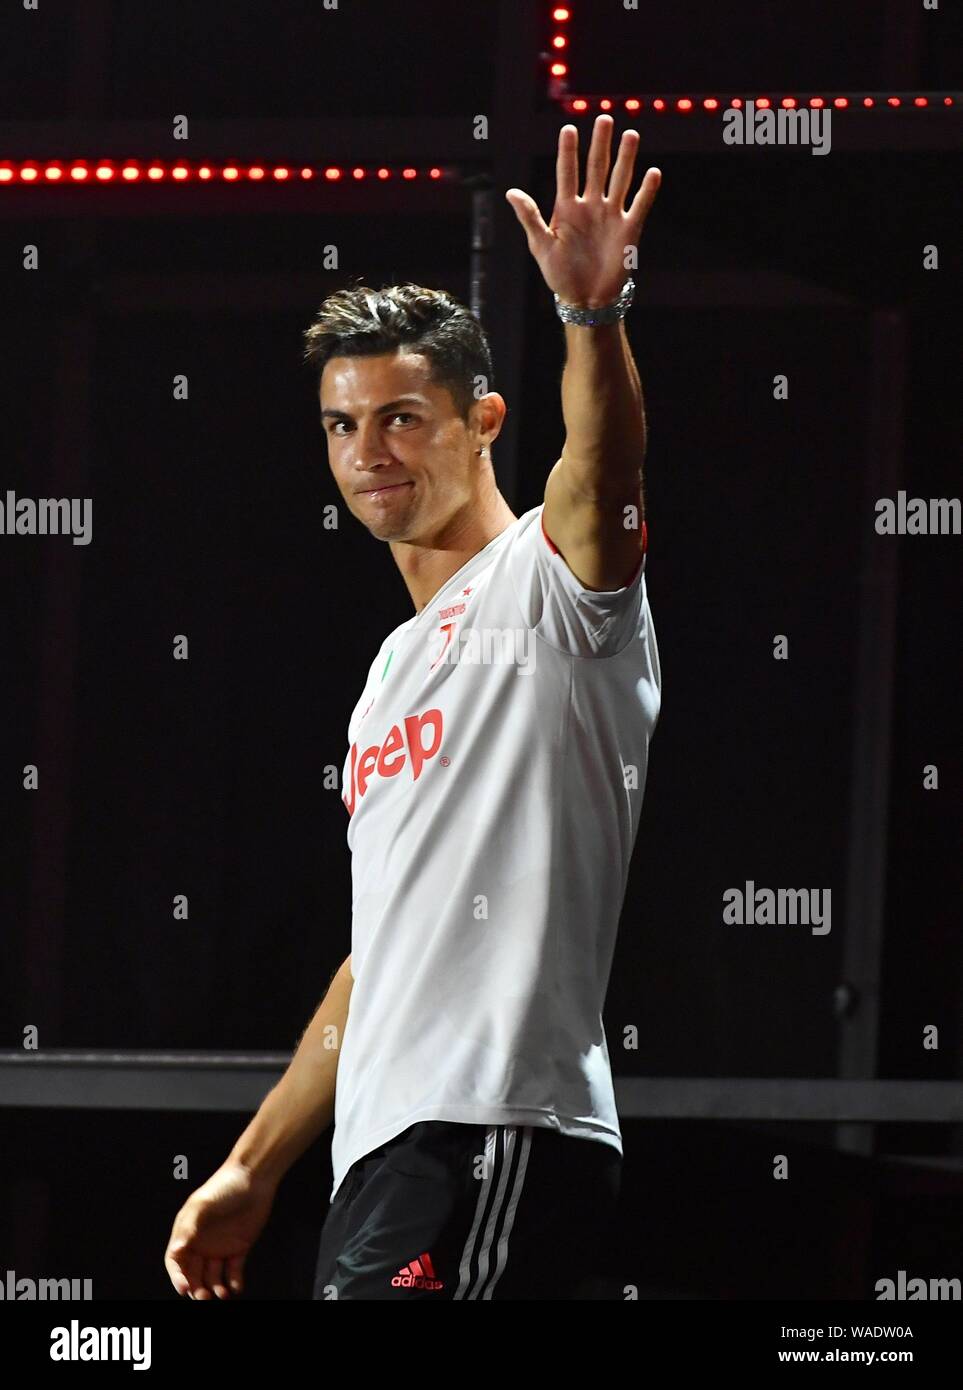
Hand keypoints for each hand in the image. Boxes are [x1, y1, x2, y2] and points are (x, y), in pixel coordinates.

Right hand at [163, 1160, 277, 1299]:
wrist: (254, 1177)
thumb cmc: (224, 1186)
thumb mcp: (202, 1205)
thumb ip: (188, 1228)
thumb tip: (176, 1250)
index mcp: (187, 1232)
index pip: (176, 1261)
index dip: (177, 1277)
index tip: (184, 1290)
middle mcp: (201, 1243)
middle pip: (194, 1274)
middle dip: (197, 1288)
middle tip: (205, 1297)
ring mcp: (220, 1247)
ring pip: (213, 1277)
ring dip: (215, 1288)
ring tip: (222, 1294)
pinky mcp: (239, 1248)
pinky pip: (234, 1272)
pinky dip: (234, 1283)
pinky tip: (236, 1287)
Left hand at [505, 113, 660, 308]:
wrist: (585, 300)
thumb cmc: (560, 275)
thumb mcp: (541, 246)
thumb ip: (530, 217)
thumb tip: (511, 192)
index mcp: (567, 209)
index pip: (567, 173)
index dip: (568, 152)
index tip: (568, 128)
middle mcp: (590, 207)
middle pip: (596, 168)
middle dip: (600, 144)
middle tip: (604, 119)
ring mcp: (610, 216)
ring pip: (619, 180)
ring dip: (626, 158)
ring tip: (630, 135)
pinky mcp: (628, 230)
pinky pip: (639, 206)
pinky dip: (646, 191)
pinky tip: (652, 172)